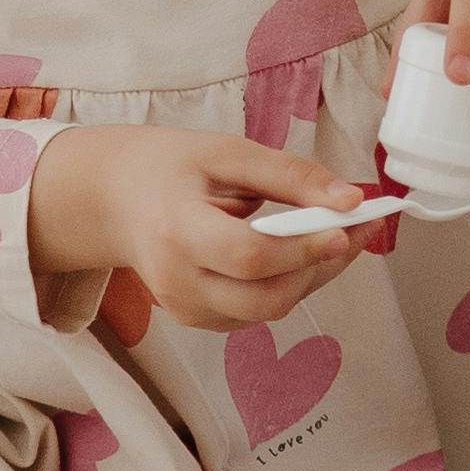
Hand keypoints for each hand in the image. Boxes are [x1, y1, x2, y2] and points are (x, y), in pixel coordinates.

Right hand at [29, 122, 365, 333]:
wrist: (112, 199)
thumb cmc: (169, 168)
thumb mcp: (227, 153)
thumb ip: (290, 175)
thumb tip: (351, 199)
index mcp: (176, 230)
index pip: (249, 256)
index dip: (304, 248)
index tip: (347, 225)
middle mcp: (175, 281)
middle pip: (265, 298)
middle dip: (320, 267)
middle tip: (356, 230)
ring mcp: (183, 307)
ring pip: (267, 310)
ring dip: (311, 277)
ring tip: (335, 235)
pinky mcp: (195, 318)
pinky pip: (255, 312)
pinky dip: (288, 285)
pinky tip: (301, 253)